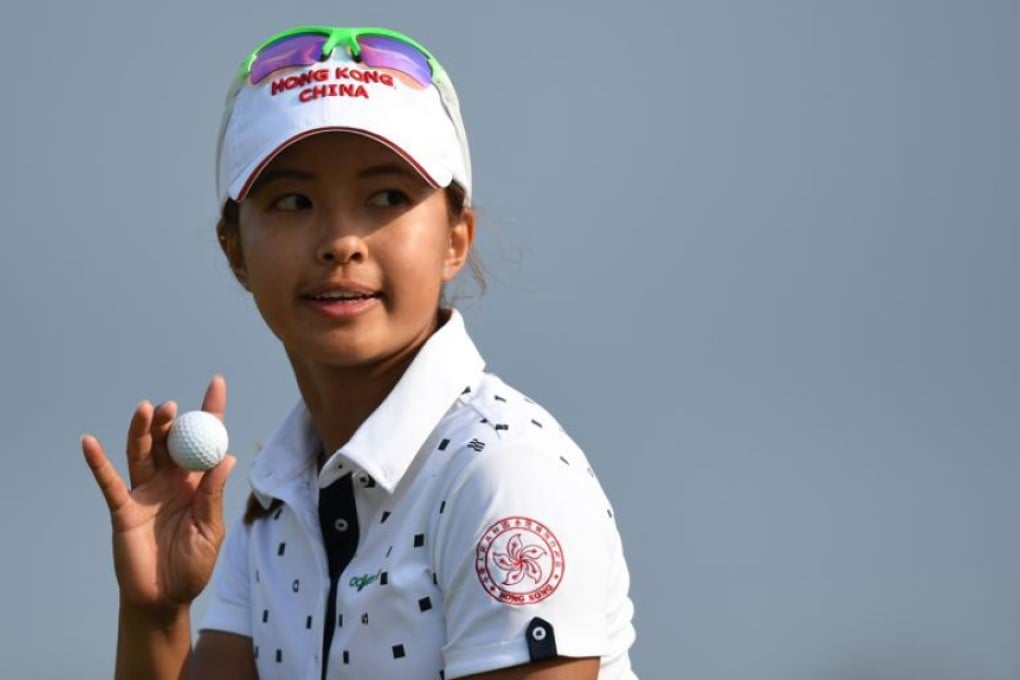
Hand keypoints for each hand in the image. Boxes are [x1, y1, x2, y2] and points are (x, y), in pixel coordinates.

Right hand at [83, 376, 236, 615]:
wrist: (165, 598)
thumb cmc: (193, 566)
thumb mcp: (210, 531)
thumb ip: (213, 495)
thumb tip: (227, 457)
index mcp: (197, 483)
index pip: (205, 441)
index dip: (211, 411)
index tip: (217, 382)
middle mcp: (171, 482)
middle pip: (169, 442)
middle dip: (171, 421)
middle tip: (172, 405)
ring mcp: (145, 493)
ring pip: (141, 453)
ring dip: (142, 431)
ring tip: (146, 409)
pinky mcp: (123, 509)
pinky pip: (109, 483)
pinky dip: (98, 462)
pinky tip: (88, 442)